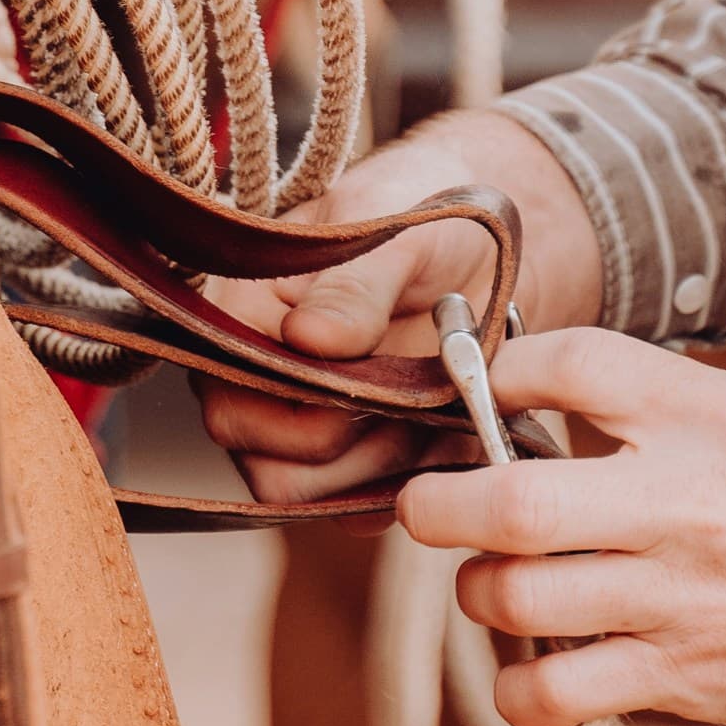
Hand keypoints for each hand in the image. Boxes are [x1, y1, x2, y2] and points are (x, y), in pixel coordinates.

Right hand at [199, 110, 603, 507]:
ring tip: (439, 405)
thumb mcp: (401, 235)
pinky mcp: (355, 457)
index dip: (304, 410)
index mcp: (243, 316)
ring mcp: (302, 425)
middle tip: (418, 393)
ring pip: (315, 498)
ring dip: (386, 465)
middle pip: (269, 468)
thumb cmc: (433, 219)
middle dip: (355, 443)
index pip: (231, 405)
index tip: (376, 374)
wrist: (494, 246)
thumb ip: (357, 285)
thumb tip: (308, 336)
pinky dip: (413, 480)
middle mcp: (258, 380)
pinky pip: (364, 506)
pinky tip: (451, 428)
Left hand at [403, 324, 725, 725]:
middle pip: (510, 499)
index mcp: (715, 415)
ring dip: (478, 596)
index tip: (481, 386)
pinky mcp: (691, 683)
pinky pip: (558, 697)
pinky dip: (520, 689)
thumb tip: (559, 402)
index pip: (568, 364)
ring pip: (515, 602)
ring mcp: (685, 601)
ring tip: (492, 587)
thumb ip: (673, 411)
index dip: (500, 367)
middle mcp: (690, 503)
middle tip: (427, 505)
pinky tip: (533, 670)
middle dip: (439, 503)